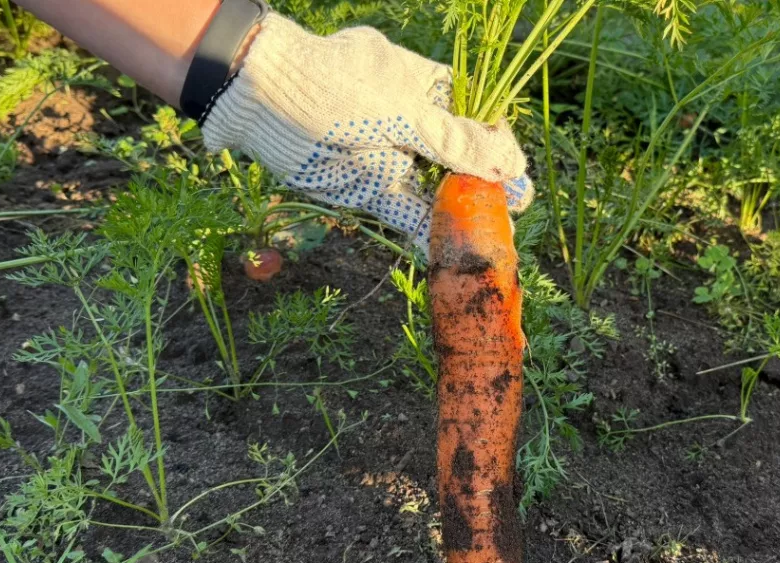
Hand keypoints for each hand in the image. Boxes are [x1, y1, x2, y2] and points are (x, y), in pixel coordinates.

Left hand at [200, 14, 532, 249]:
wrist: (260, 98)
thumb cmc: (337, 89)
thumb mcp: (404, 113)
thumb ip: (457, 142)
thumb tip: (512, 164)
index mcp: (434, 93)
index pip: (483, 130)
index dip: (503, 159)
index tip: (519, 187)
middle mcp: (419, 128)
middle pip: (465, 167)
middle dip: (489, 196)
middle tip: (510, 224)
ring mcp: (395, 161)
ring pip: (439, 196)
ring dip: (464, 220)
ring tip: (492, 247)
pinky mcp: (372, 191)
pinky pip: (409, 215)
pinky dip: (429, 236)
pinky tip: (452, 256)